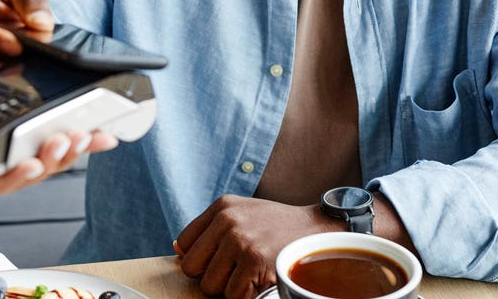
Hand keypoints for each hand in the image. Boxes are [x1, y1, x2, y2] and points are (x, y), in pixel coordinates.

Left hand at [0, 57, 116, 210]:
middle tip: (94, 136)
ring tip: (69, 142)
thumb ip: (4, 70)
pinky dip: (18, 176)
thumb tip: (39, 55)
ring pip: (24, 176)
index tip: (106, 128)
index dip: (77, 135)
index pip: (46, 138)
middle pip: (44, 160)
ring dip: (53, 161)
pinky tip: (35, 161)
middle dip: (74, 148)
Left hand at [175, 195, 336, 298]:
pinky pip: (233, 295)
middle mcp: (227, 221)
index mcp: (221, 207)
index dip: (201, 258)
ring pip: (210, 286)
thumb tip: (177, 249)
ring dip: (229, 288)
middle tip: (236, 270)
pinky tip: (261, 280)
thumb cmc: (279, 227)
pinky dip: (246, 295)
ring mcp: (240, 241)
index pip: (184, 244)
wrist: (319, 230)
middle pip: (192, 268)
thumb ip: (211, 228)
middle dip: (212, 275)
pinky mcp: (254, 262)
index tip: (220, 260)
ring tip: (250, 273)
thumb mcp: (243, 213)